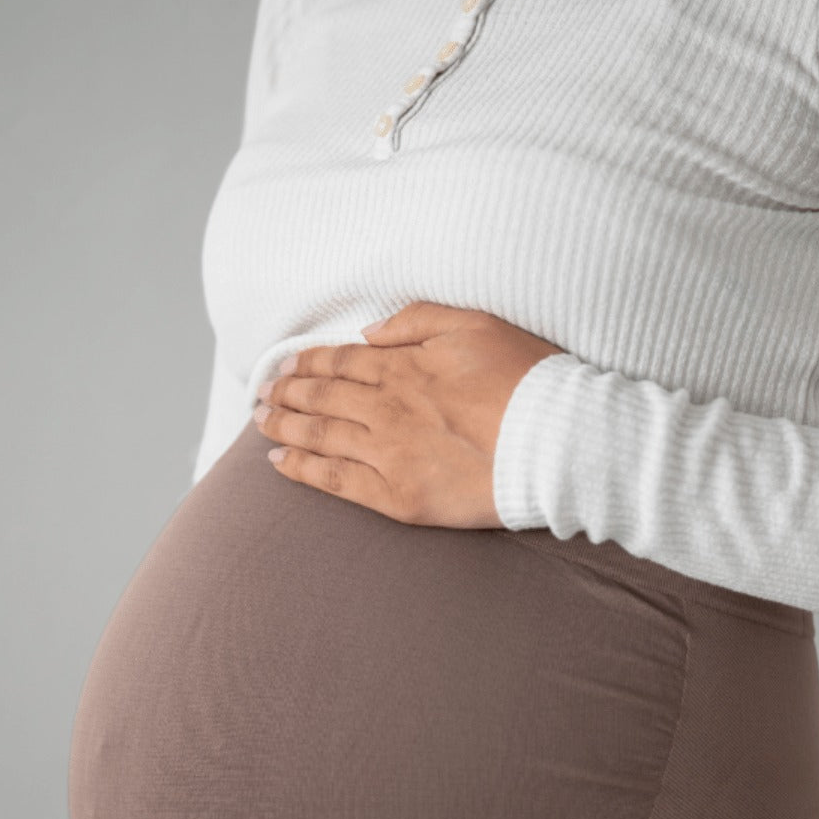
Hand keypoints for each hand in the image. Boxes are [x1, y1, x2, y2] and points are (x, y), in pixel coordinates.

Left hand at [253, 301, 563, 527]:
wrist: (556, 443)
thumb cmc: (528, 380)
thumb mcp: (476, 324)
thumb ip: (418, 322)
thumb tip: (370, 333)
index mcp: (404, 364)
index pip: (341, 360)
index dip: (309, 361)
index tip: (287, 363)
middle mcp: (387, 407)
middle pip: (321, 396)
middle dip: (286, 390)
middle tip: (264, 391)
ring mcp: (388, 454)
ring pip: (320, 435)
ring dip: (284, 425)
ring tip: (262, 420)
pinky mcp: (398, 496)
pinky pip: (335, 481)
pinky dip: (302, 469)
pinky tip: (280, 462)